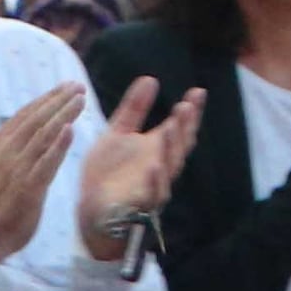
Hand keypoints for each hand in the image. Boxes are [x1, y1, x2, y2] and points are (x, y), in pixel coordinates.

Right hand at [0, 85, 84, 261]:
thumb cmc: (5, 195)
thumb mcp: (9, 161)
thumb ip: (23, 141)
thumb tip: (42, 119)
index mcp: (2, 142)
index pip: (28, 113)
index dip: (49, 97)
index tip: (69, 85)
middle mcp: (7, 151)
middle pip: (37, 119)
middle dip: (59, 100)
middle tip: (79, 86)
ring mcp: (17, 168)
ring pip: (42, 136)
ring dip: (62, 115)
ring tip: (80, 100)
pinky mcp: (28, 187)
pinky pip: (45, 163)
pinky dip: (58, 145)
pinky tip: (71, 130)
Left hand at [78, 77, 199, 251]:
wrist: (93, 211)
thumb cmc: (109, 174)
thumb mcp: (117, 134)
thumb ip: (134, 109)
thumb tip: (151, 78)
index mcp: (157, 148)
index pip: (180, 128)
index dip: (190, 112)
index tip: (198, 92)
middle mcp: (161, 166)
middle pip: (179, 146)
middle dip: (184, 127)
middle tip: (186, 106)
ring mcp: (153, 186)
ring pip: (168, 167)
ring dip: (171, 148)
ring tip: (172, 127)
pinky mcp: (138, 205)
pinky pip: (150, 194)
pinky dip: (153, 181)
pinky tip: (154, 166)